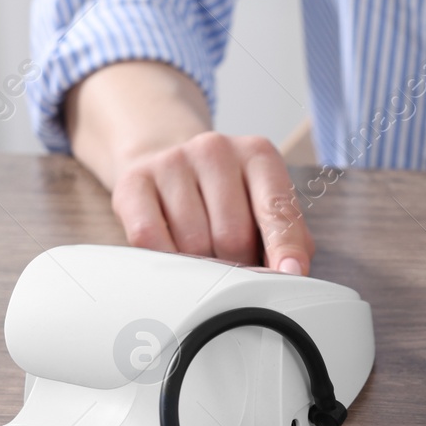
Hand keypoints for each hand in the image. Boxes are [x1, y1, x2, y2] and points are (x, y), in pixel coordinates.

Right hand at [66, 62, 314, 273]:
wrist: (168, 163)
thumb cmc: (227, 198)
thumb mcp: (263, 206)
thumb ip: (285, 237)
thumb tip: (291, 274)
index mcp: (258, 154)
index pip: (276, 208)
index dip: (284, 248)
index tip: (290, 275)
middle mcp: (215, 149)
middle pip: (232, 235)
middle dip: (236, 266)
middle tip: (232, 267)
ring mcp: (172, 161)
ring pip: (192, 244)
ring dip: (200, 265)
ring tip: (202, 253)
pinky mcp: (134, 181)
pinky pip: (151, 239)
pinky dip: (165, 259)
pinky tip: (172, 252)